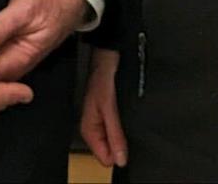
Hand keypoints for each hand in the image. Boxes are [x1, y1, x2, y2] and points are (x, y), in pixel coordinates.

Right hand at [80, 47, 128, 168]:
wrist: (107, 57)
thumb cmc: (104, 77)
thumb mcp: (110, 108)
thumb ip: (115, 134)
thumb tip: (121, 160)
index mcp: (89, 130)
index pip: (105, 158)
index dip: (118, 154)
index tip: (126, 144)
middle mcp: (94, 128)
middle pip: (110, 151)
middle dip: (121, 145)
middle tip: (126, 128)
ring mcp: (102, 122)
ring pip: (115, 141)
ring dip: (123, 136)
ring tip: (127, 120)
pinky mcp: (109, 115)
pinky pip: (118, 130)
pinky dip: (125, 127)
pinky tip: (128, 117)